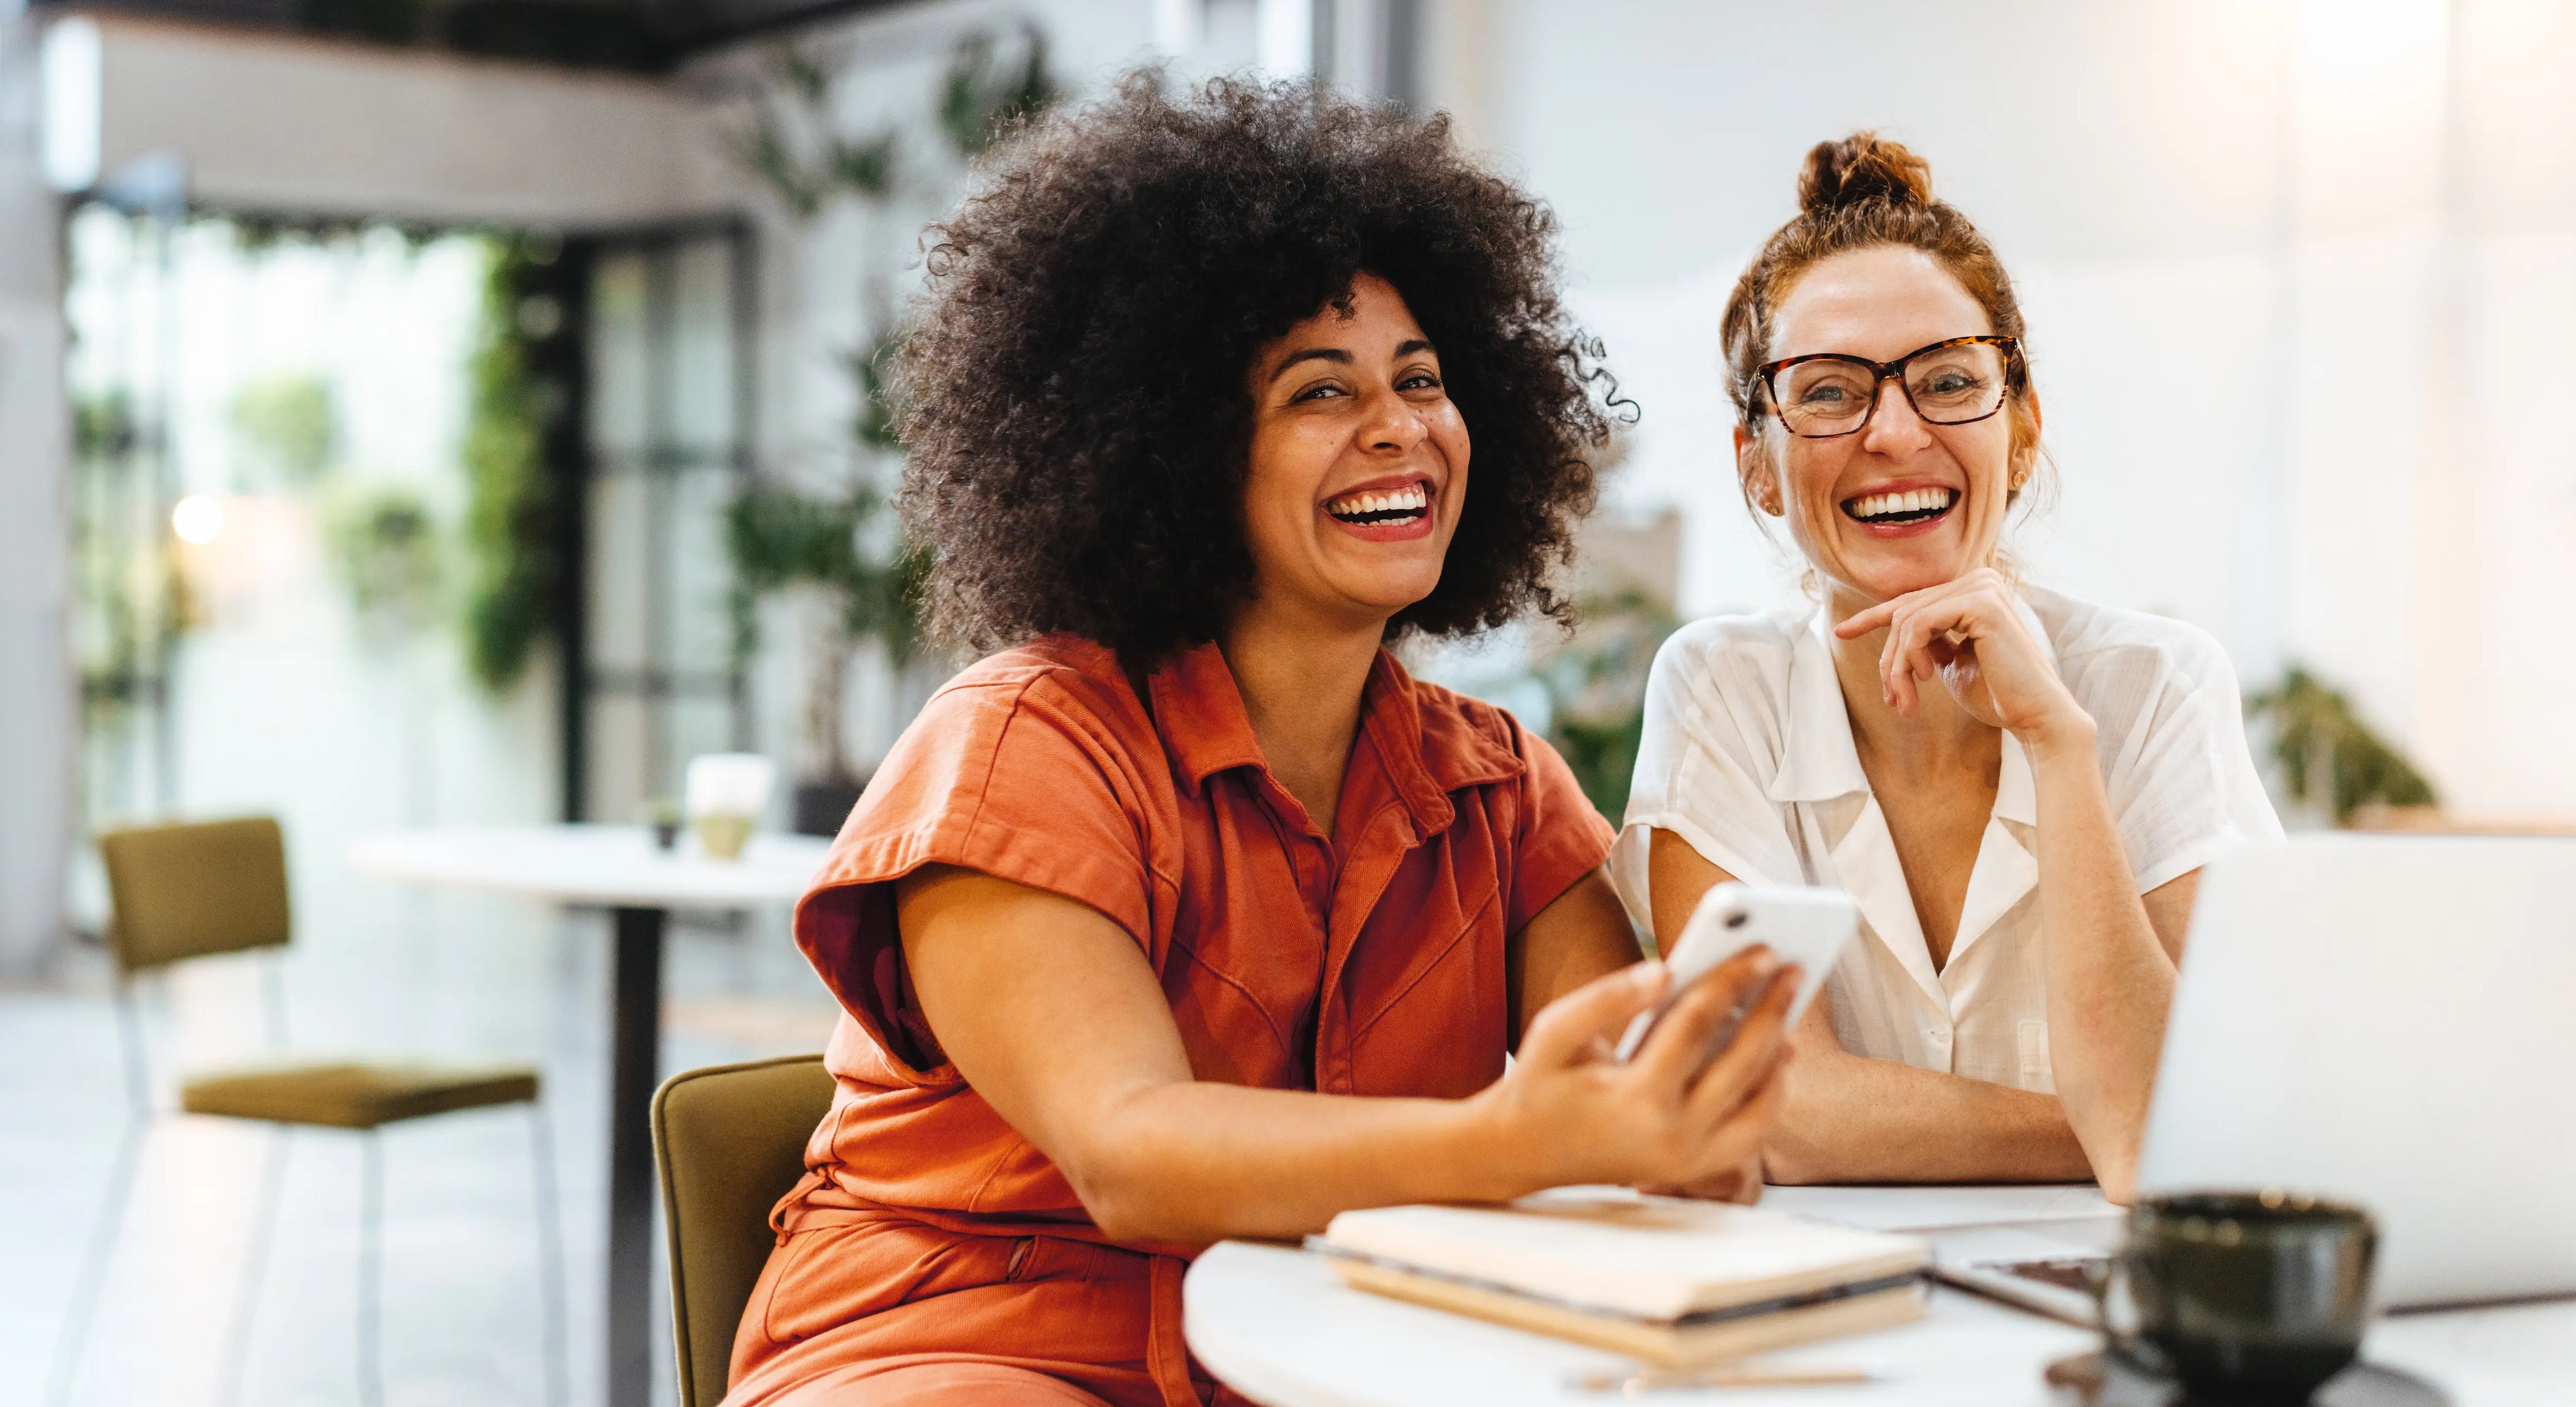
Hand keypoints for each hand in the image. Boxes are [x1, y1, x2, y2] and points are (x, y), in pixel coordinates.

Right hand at [1470, 947, 1796, 1194]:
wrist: (1520, 1154)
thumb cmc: (1538, 1085)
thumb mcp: (1554, 1030)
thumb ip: (1607, 997)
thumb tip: (1666, 968)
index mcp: (1638, 1098)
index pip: (1699, 1025)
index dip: (1732, 980)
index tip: (1762, 949)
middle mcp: (1672, 1136)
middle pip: (1743, 1062)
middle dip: (1773, 1009)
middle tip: (1795, 968)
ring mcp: (1687, 1160)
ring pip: (1760, 1107)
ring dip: (1778, 1057)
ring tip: (1787, 1012)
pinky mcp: (1691, 1170)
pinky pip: (1751, 1134)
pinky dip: (1768, 1096)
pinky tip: (1771, 1060)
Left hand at [1835, 568, 2090, 745]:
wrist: (2034, 716)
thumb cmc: (1996, 695)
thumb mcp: (1952, 662)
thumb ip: (1929, 642)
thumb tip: (1897, 633)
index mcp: (1974, 591)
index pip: (1912, 602)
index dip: (1872, 617)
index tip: (1841, 631)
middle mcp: (1980, 580)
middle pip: (1904, 612)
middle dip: (1889, 660)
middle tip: (1894, 699)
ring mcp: (1982, 587)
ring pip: (1906, 620)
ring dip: (1897, 666)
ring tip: (1906, 700)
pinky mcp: (1982, 602)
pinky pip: (1919, 624)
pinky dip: (1911, 656)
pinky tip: (1928, 679)